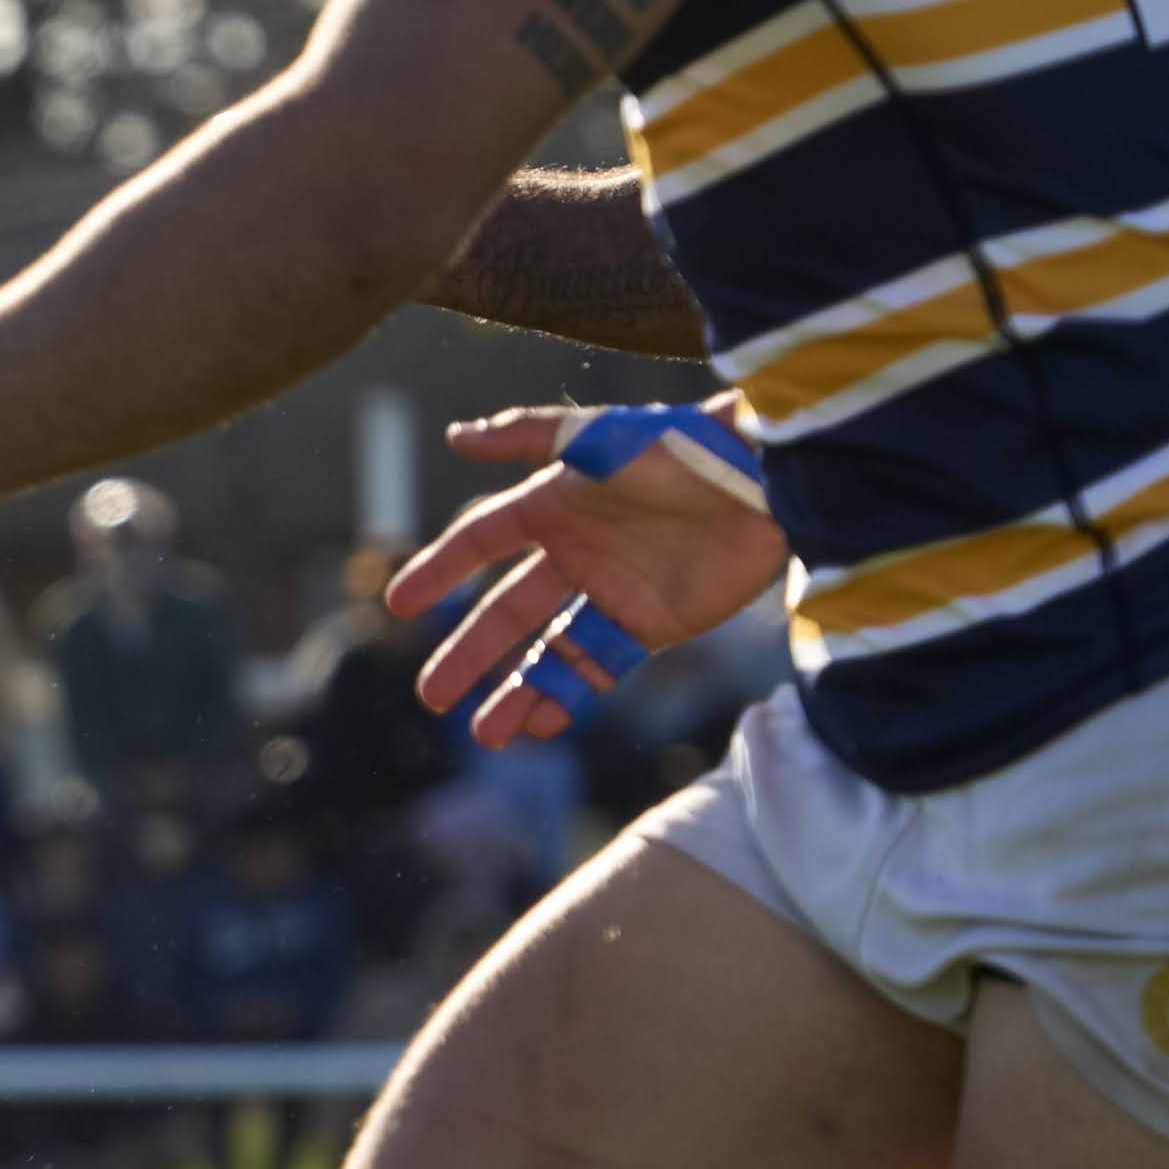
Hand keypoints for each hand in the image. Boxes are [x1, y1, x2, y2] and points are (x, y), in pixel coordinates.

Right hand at [386, 404, 783, 744]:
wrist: (770, 484)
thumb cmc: (685, 450)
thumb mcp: (602, 438)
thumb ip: (528, 435)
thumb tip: (454, 436)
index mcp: (553, 507)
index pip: (479, 542)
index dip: (439, 571)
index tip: (398, 605)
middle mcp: (575, 555)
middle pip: (506, 615)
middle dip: (467, 656)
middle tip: (431, 698)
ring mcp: (612, 595)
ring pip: (548, 654)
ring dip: (515, 693)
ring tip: (485, 733)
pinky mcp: (652, 627)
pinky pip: (598, 669)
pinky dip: (568, 699)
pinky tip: (540, 726)